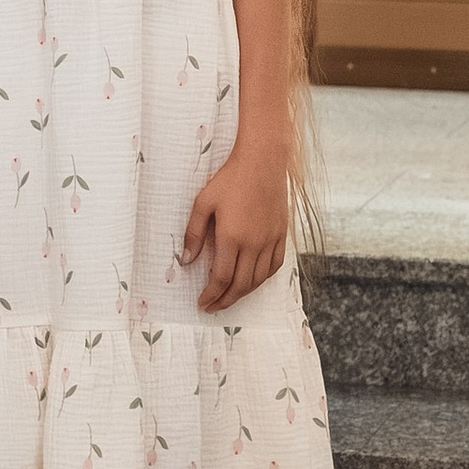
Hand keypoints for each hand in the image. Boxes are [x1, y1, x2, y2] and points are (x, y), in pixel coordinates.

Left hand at [180, 138, 293, 315]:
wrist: (262, 162)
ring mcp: (270, 241)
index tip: (203, 303)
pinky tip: (252, 280)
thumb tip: (186, 261)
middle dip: (225, 301)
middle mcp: (254, 244)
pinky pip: (275, 266)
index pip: (221, 278)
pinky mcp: (282, 235)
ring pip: (258, 279)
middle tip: (213, 307)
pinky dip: (262, 279)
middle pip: (240, 285)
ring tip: (229, 297)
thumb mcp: (203, 203)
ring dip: (243, 293)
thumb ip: (193, 234)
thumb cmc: (229, 179)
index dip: (211, 295)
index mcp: (232, 237)